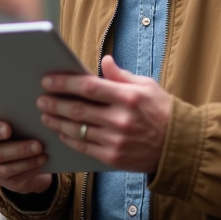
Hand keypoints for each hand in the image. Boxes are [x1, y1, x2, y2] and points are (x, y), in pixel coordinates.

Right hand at [0, 119, 53, 194]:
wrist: (13, 152)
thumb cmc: (9, 128)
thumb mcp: (6, 121)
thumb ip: (10, 118)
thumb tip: (26, 114)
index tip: (8, 129)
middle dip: (18, 149)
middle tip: (38, 144)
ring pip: (6, 168)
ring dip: (27, 161)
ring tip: (43, 154)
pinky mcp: (0, 181)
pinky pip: (15, 177)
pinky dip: (30, 169)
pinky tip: (41, 162)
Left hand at [38, 55, 172, 172]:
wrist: (179, 147)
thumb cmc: (162, 111)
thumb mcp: (147, 86)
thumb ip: (121, 76)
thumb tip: (104, 61)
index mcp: (128, 97)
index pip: (88, 87)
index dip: (65, 83)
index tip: (48, 80)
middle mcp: (120, 119)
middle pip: (78, 110)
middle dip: (55, 104)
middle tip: (40, 99)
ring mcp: (116, 141)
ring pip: (77, 130)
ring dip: (57, 122)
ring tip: (45, 115)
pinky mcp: (113, 158)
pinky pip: (84, 147)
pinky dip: (69, 139)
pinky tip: (60, 132)